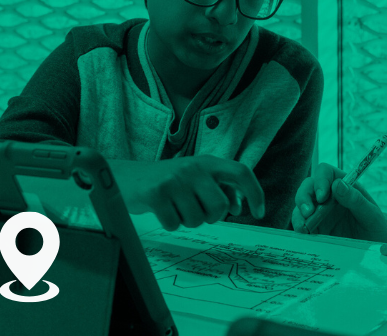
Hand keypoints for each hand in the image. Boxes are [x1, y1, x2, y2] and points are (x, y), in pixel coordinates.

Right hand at [110, 155, 265, 230]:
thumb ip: (221, 189)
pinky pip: (175, 224)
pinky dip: (170, 223)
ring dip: (187, 220)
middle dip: (210, 217)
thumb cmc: (169, 182)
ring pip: (197, 219)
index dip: (255, 193)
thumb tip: (239, 207)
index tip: (259, 213)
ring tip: (176, 206)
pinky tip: (162, 210)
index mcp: (208, 161)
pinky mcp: (156, 193)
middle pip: (220, 207)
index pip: (241, 172)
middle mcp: (194, 167)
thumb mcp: (197, 179)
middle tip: (196, 209)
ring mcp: (175, 179)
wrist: (127, 177)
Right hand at [291, 163, 386, 241]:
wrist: (377, 250)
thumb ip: (356, 200)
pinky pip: (302, 223)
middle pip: (308, 186)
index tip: (322, 196)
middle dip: (304, 197)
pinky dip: (299, 226)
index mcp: (345, 187)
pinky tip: (304, 233)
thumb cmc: (377, 228)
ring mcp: (321, 212)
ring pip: (301, 205)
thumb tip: (338, 185)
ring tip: (304, 227)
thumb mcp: (372, 215)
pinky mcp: (316, 228)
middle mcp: (330, 197)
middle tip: (308, 212)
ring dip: (299, 213)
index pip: (326, 172)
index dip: (320, 180)